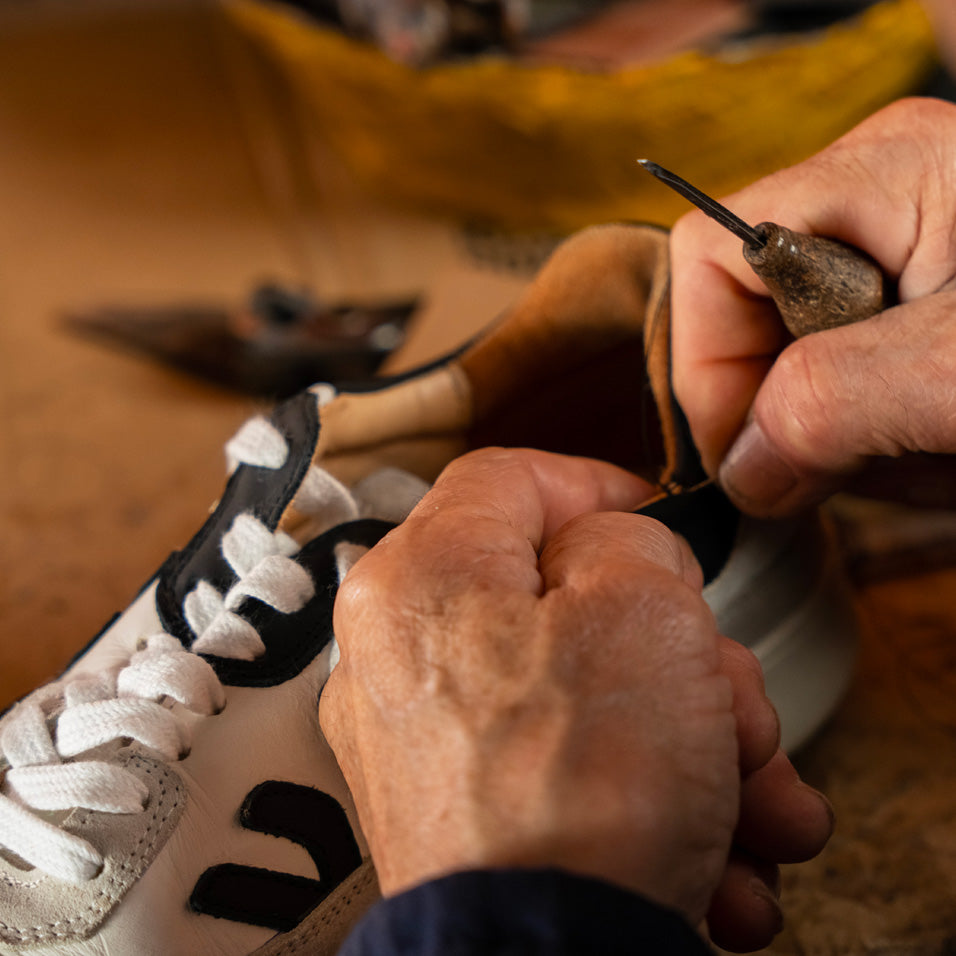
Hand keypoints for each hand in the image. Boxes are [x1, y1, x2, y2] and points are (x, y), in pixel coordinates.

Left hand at [320, 447, 831, 950]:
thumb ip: (629, 539)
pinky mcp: (462, 811)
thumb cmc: (581, 791)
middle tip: (729, 697)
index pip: (509, 480)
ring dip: (686, 735)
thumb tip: (616, 546)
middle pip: (562, 602)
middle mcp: (404, 655)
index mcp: (423, 576)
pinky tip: (719, 851)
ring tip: (753, 799)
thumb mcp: (643, 608)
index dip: (596, 487)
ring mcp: (430, 740)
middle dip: (674, 648)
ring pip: (583, 692)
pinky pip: (566, 765)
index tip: (657, 521)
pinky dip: (644, 793)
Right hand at [670, 96, 955, 515]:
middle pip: (744, 325)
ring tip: (929, 462)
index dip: (706, 368)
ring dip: (845, 447)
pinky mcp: (913, 325)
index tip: (747, 457)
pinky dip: (881, 450)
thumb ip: (830, 405)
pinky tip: (939, 458)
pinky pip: (847, 396)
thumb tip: (741, 471)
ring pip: (794, 376)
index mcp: (877, 174)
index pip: (708, 261)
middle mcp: (875, 207)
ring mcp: (897, 267)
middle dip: (788, 418)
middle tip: (860, 467)